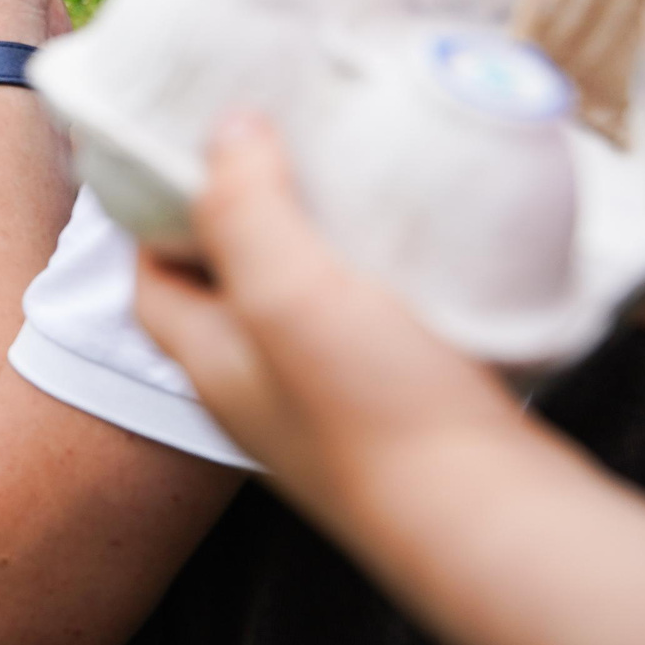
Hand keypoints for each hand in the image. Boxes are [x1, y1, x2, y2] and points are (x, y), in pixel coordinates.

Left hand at [134, 113, 520, 521]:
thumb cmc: (375, 412)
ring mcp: (335, 401)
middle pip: (230, 283)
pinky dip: (385, 275)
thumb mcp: (286, 290)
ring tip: (351, 176)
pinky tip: (420, 244)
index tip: (187, 148)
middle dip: (246, 211)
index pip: (151, 276)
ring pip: (309, 301)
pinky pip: (378, 322)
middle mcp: (262, 386)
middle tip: (282, 146)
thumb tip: (225, 125)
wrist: (494, 520)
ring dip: (324, 240)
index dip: (155, 212)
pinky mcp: (405, 405)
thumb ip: (243, 206)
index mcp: (212, 360)